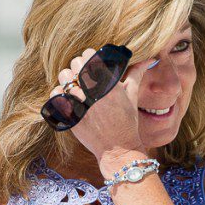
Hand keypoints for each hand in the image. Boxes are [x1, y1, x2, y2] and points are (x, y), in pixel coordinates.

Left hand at [52, 51, 150, 166]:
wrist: (117, 148)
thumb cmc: (126, 121)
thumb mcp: (132, 96)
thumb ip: (136, 74)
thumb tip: (148, 59)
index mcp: (109, 84)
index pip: (90, 55)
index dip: (89, 57)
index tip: (92, 64)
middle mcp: (94, 92)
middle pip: (75, 63)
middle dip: (78, 67)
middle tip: (84, 76)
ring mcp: (81, 103)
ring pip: (64, 77)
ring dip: (68, 79)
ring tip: (76, 87)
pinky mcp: (70, 114)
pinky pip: (56, 94)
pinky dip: (59, 93)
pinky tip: (68, 98)